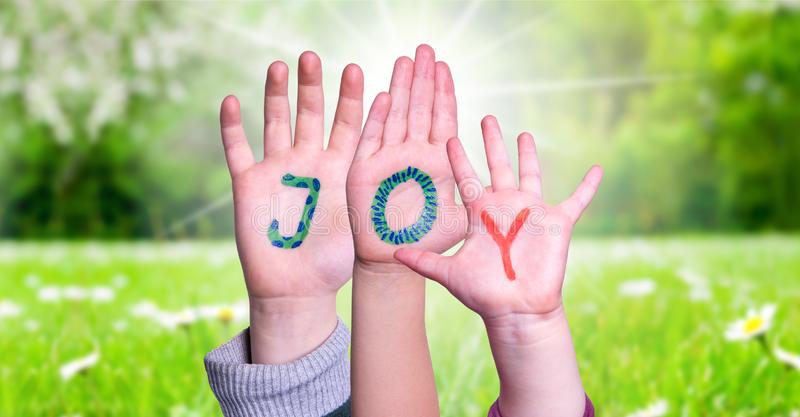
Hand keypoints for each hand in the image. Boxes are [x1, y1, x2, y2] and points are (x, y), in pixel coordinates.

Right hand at [220, 52, 362, 361]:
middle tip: (313, 56)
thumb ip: (392, 193)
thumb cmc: (337, 262)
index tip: (357, 70)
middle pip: (310, 114)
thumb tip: (439, 176)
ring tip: (280, 66)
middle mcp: (308, 162)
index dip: (351, 98)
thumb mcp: (367, 221)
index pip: (347, 124)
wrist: (299, 290)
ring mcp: (277, 170)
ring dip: (275, 95)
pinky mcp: (248, 185)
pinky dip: (232, 127)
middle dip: (312, 86)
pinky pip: (238, 150)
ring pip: (275, 123)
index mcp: (339, 168)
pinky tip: (231, 100)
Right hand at [347, 45, 463, 272]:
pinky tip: (385, 95)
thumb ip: (473, 197)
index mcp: (438, 160)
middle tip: (425, 49)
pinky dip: (377, 118)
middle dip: (422, 80)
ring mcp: (388, 159)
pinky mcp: (365, 171)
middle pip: (419, 110)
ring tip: (406, 61)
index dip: (443, 93)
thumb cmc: (427, 239)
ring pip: (396, 117)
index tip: (445, 67)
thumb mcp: (458, 216)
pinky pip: (372, 140)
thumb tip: (497, 179)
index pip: (442, 118)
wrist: (393, 259)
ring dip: (401, 89)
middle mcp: (413, 154)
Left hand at [395, 116, 599, 416]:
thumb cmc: (483, 294)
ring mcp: (531, 212)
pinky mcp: (557, 222)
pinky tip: (598, 168)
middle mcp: (504, 206)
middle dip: (492, 142)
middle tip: (486, 117)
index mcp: (479, 213)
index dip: (458, 158)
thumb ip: (424, 261)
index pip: (466, 178)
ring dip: (529, 154)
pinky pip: (577, 200)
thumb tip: (393, 253)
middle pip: (497, 165)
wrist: (516, 310)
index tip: (448, 136)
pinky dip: (588, 186)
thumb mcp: (450, 273)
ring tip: (524, 132)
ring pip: (531, 173)